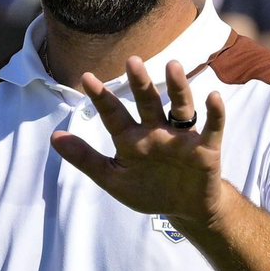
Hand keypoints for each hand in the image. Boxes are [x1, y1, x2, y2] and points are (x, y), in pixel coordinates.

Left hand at [51, 57, 226, 226]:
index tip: (87, 78)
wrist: (185, 210)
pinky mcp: (206, 149)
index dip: (102, 98)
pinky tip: (213, 97)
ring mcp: (181, 138)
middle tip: (132, 61)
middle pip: (148, 102)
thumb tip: (54, 137)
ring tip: (173, 66)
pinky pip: (212, 128)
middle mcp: (156, 131)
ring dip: (177, 87)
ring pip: (179, 106)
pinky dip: (215, 113)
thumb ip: (86, 159)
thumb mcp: (113, 178)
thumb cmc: (149, 190)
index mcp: (132, 138)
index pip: (114, 114)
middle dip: (140, 83)